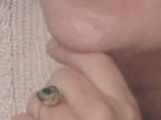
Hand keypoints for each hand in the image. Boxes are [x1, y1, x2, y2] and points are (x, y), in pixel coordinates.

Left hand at [12, 40, 141, 118]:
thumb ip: (109, 98)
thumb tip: (76, 70)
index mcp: (126, 107)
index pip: (98, 60)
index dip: (71, 49)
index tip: (52, 46)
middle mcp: (103, 115)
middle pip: (64, 77)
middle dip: (52, 88)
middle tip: (53, 104)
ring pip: (39, 99)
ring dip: (34, 111)